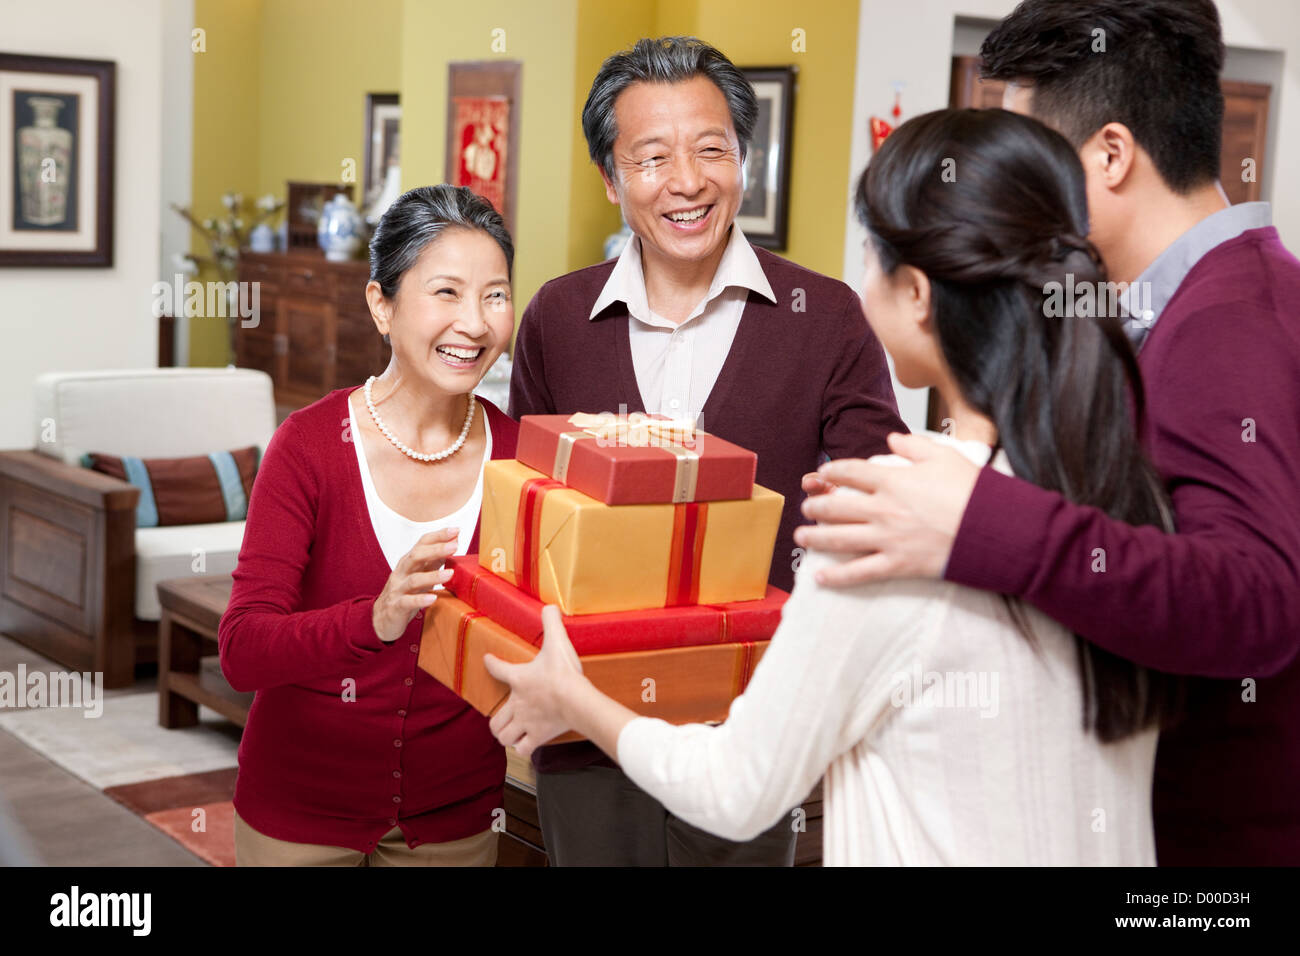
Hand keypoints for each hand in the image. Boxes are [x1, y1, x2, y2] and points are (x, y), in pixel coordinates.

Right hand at [372, 527, 459, 643]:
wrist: (381, 619)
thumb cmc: (405, 594)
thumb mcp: (420, 574)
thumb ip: (434, 561)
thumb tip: (453, 543)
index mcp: (409, 562)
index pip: (422, 544)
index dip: (438, 536)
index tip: (456, 530)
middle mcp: (402, 572)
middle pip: (416, 556)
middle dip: (436, 549)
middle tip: (454, 546)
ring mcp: (398, 589)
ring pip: (414, 579)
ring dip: (433, 575)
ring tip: (450, 574)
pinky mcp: (396, 607)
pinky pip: (407, 602)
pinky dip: (420, 600)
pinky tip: (433, 598)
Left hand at [484, 605, 584, 757]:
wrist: (576, 701)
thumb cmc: (564, 674)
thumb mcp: (558, 643)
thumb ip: (552, 623)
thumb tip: (550, 606)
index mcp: (519, 679)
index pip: (497, 669)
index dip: (490, 663)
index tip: (488, 660)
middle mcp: (517, 704)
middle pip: (495, 721)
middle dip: (496, 722)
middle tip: (502, 718)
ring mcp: (526, 723)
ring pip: (504, 737)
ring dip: (506, 736)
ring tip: (511, 733)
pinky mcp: (538, 736)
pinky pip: (523, 749)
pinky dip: (523, 748)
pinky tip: (527, 744)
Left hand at [794, 433, 979, 585]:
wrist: (996, 528)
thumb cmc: (974, 491)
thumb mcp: (945, 456)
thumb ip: (914, 446)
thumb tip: (891, 440)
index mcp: (893, 480)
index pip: (850, 472)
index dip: (831, 472)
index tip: (821, 474)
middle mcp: (884, 509)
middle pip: (836, 507)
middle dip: (816, 506)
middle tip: (807, 507)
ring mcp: (888, 539)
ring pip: (839, 539)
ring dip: (815, 537)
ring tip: (800, 535)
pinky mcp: (897, 564)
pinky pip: (859, 573)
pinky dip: (836, 576)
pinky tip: (818, 577)